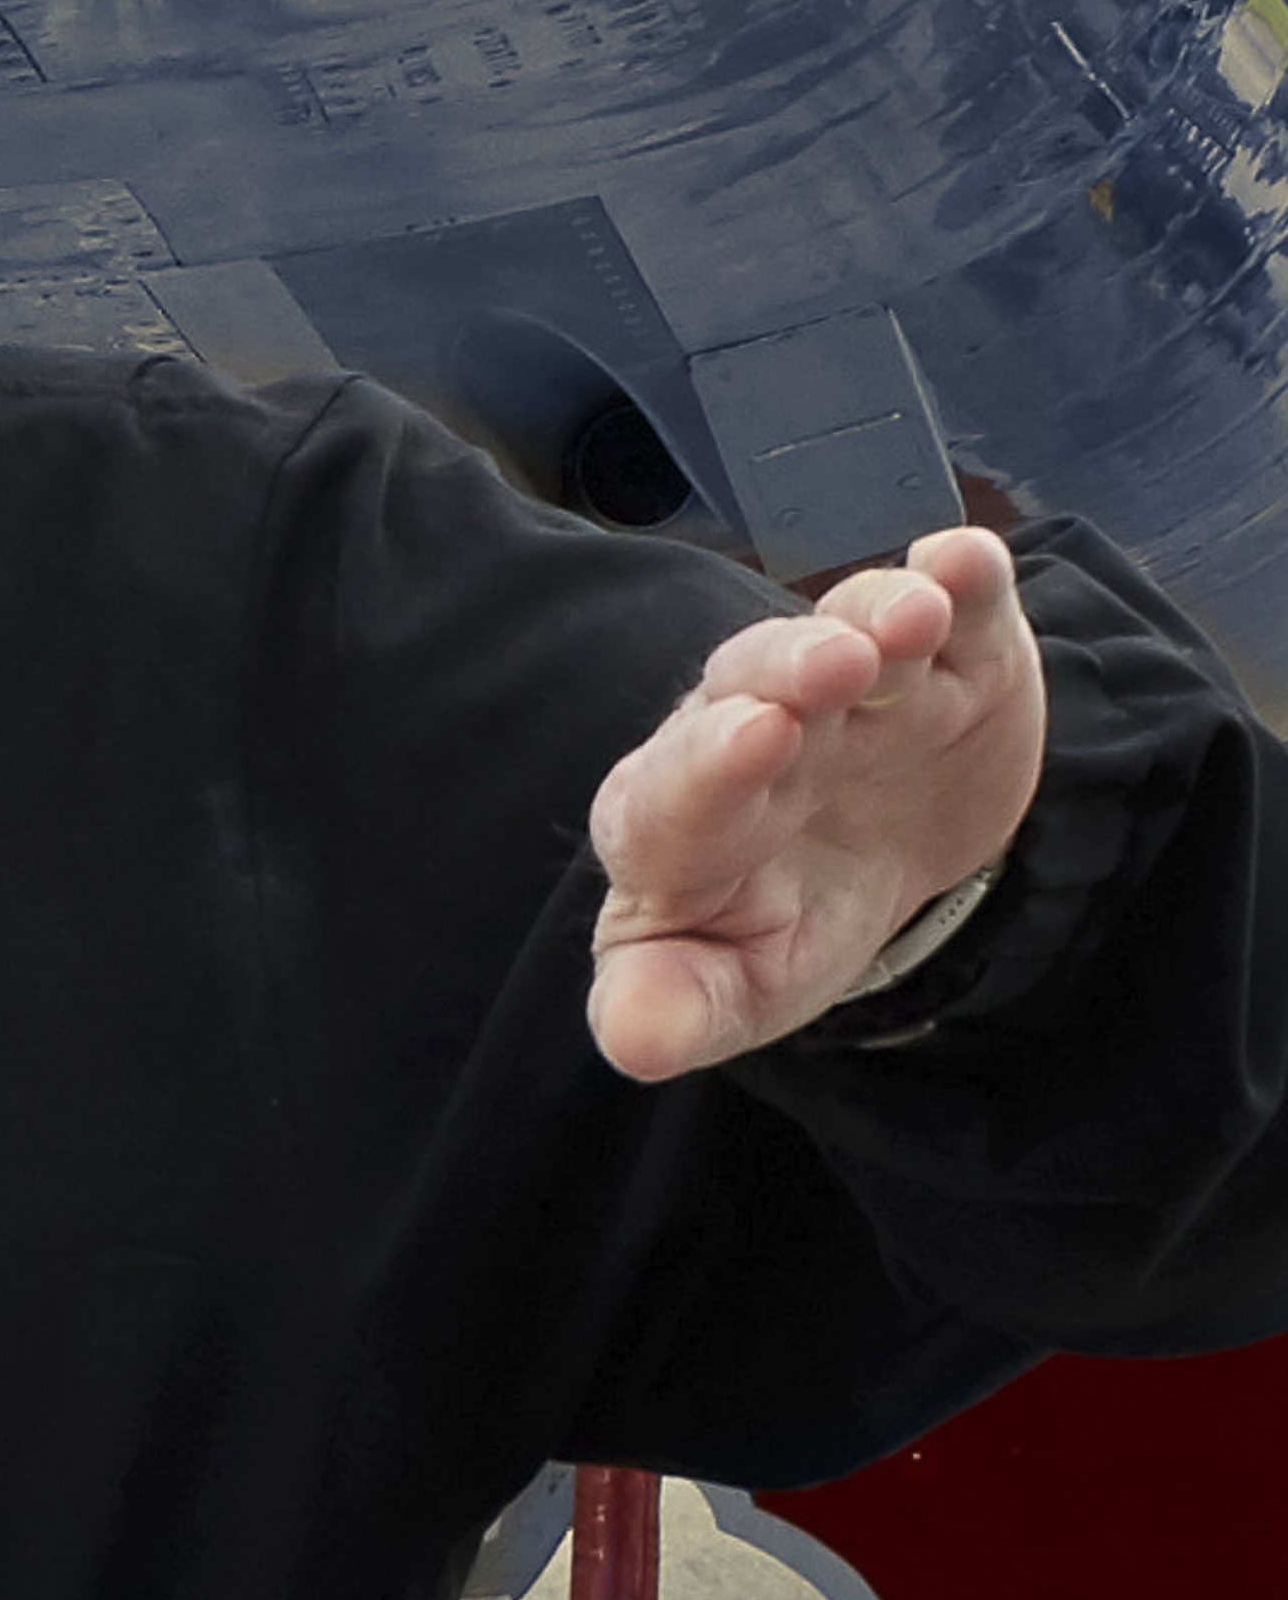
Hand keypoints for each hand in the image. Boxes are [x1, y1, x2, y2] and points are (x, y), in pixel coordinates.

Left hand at [586, 532, 1045, 1083]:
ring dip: (879, 615)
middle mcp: (759, 726)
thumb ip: (680, 1007)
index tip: (753, 740)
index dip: (706, 766)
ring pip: (853, 628)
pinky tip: (966, 562)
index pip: (672, 791)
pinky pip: (954, 606)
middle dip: (790, 670)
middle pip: (755, 684)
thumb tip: (634, 1038)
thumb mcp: (740, 988)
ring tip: (911, 618)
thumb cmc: (785, 923)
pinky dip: (962, 579)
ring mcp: (858, 684)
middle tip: (835, 665)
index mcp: (685, 816)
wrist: (891, 864)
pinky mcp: (953, 660)